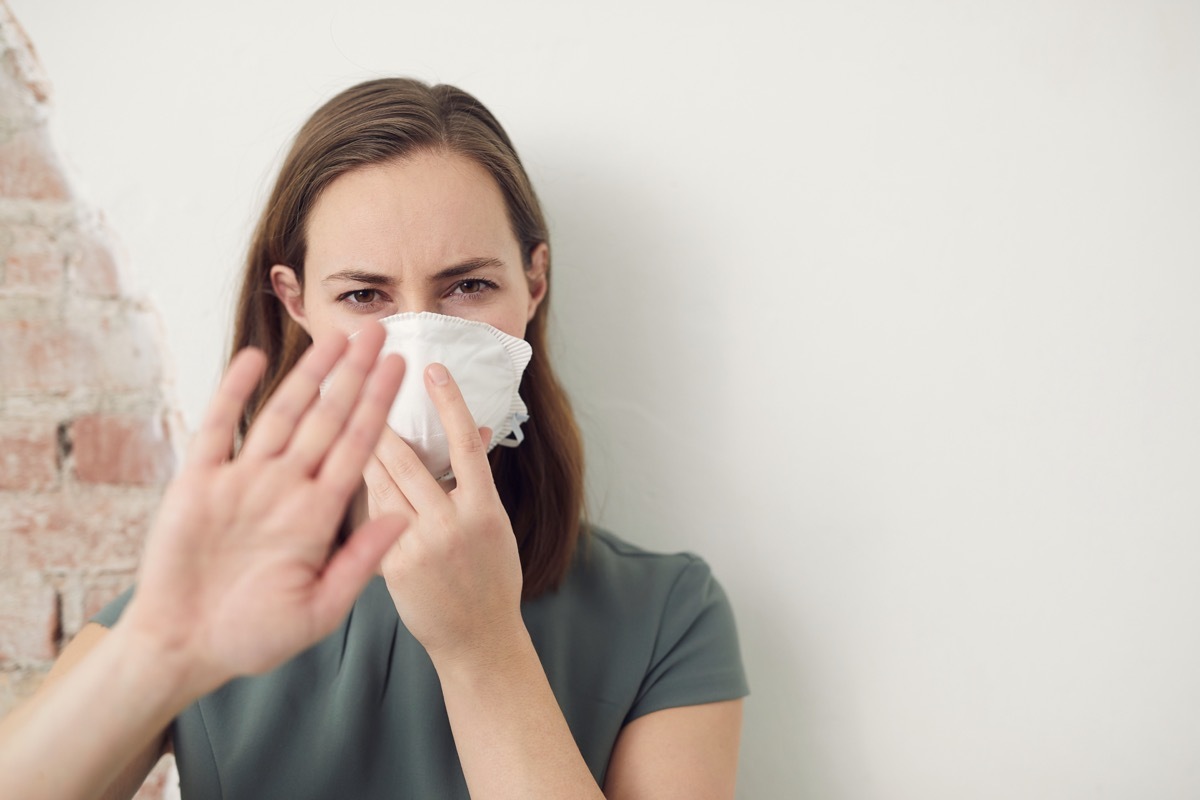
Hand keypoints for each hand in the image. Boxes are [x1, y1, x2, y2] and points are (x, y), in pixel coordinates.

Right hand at [120, 322, 408, 695]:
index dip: (379, 407)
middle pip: (327, 419)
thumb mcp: (318, 608)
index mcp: (317, 515)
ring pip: (282, 414)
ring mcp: (243, 481)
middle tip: (380, 332)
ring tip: (335, 337)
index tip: (402, 370)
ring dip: (308, 375)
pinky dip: (236, 392)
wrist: (183, 649)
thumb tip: (403, 518)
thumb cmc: (252, 637)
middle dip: (354, 376)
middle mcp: (285, 488)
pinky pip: (220, 428)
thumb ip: (359, 561)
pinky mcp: (198, 482)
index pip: (358, 447)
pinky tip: (256, 359)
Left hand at [363, 362, 524, 666]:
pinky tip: (343, 466)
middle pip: (408, 461)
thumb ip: (479, 479)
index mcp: (482, 511)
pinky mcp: (391, 566)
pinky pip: (369, 519)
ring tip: (345, 410)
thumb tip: (476, 430)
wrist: (476, 639)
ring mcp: (416, 547)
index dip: (448, 405)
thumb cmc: (491, 577)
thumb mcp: (497, 526)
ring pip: (382, 486)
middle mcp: (449, 526)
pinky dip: (361, 491)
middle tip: (363, 376)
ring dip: (363, 448)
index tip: (433, 369)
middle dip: (382, 418)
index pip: (463, 446)